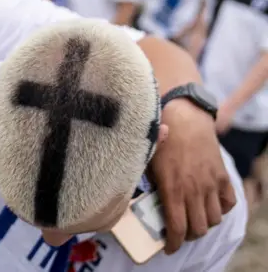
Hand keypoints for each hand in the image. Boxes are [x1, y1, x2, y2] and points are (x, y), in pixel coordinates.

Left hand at [149, 99, 236, 254]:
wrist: (185, 118)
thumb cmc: (160, 138)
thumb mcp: (147, 162)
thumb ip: (146, 183)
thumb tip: (138, 201)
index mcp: (172, 188)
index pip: (176, 227)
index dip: (172, 243)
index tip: (167, 247)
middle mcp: (194, 189)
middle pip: (198, 229)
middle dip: (187, 236)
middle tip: (178, 232)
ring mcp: (211, 183)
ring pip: (214, 220)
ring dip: (203, 224)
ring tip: (192, 220)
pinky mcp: (222, 176)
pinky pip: (228, 203)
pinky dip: (221, 210)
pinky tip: (208, 205)